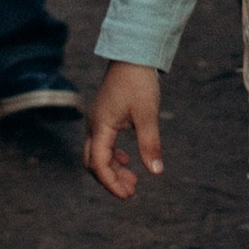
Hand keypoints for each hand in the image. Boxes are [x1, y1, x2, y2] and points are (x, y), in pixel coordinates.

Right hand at [84, 60, 163, 199]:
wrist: (132, 54)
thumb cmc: (138, 82)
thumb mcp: (147, 114)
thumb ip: (150, 144)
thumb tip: (156, 172)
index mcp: (101, 126)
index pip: (99, 165)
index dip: (112, 184)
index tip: (129, 195)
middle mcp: (94, 125)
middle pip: (93, 163)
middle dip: (110, 180)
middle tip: (132, 190)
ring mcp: (97, 120)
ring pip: (97, 154)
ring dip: (112, 169)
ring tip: (133, 180)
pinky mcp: (103, 116)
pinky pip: (102, 144)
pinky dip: (112, 157)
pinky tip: (127, 160)